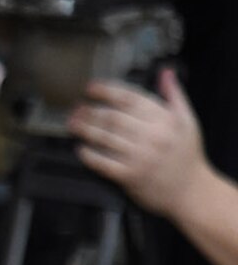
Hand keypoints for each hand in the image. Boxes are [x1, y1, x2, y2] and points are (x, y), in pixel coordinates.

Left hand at [69, 71, 205, 218]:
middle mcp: (153, 137)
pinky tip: (81, 149)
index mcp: (165, 121)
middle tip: (76, 108)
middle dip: (90, 110)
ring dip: (84, 129)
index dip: (106, 90)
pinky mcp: (131, 176)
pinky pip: (103, 162)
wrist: (193, 192)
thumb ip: (174, 95)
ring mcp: (141, 157)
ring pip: (104, 137)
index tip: (90, 88)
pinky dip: (89, 155)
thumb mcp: (187, 122)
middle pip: (112, 117)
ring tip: (72, 123)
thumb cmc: (187, 155)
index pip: (130, 99)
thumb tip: (165, 72)